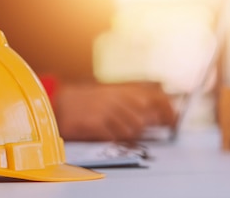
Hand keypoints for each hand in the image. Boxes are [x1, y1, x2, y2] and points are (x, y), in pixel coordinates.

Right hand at [53, 81, 175, 140]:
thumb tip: (157, 112)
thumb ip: (132, 100)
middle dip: (150, 125)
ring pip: (132, 130)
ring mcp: (105, 111)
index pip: (155, 97)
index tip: (173, 121)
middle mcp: (116, 99)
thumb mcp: (109, 94)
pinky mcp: (95, 124)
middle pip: (145, 117)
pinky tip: (107, 134)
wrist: (57, 103)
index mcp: (121, 90)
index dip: (168, 110)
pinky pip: (115, 137)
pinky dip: (115, 139)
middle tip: (151, 129)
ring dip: (130, 133)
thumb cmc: (85, 101)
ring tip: (118, 129)